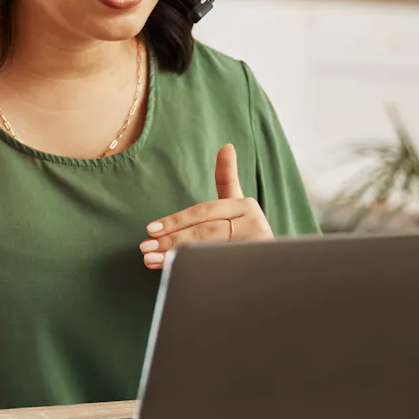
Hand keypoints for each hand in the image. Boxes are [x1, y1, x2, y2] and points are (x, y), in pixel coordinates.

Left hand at [139, 143, 272, 269]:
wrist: (274, 267)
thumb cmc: (247, 232)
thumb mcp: (237, 205)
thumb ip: (228, 178)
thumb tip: (226, 146)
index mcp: (245, 205)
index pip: (202, 212)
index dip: (175, 221)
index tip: (149, 228)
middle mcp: (254, 224)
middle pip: (204, 232)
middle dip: (171, 240)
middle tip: (145, 247)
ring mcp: (255, 248)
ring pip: (207, 252)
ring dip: (175, 257)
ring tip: (150, 260)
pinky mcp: (253, 267)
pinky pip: (215, 268)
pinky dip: (191, 271)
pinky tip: (172, 273)